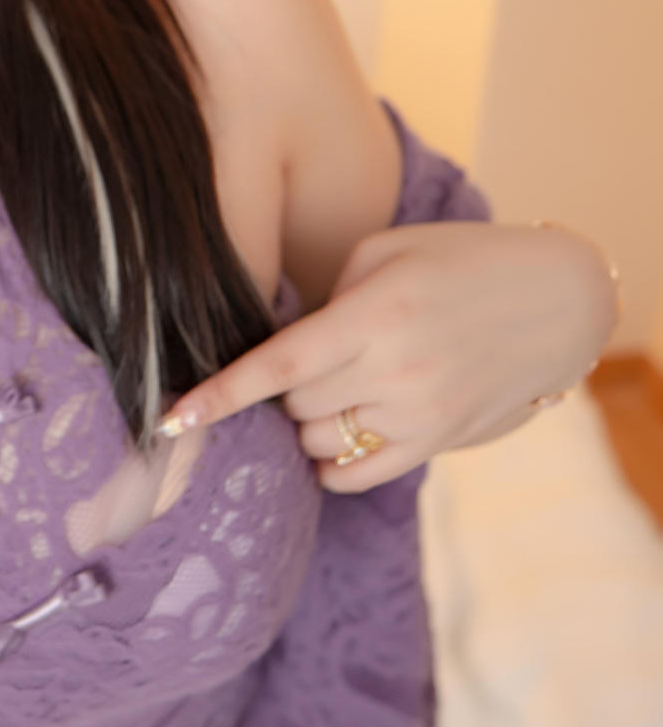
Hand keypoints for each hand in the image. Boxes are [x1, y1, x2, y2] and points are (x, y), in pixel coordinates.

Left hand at [158, 220, 619, 491]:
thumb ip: (327, 299)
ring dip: (309, 419)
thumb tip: (281, 351)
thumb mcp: (387, 252)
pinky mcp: (438, 443)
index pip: (278, 364)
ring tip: (340, 383)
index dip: (219, 394)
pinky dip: (331, 461)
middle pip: (293, 405)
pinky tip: (339, 434)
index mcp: (375, 314)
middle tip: (313, 356)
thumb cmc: (461, 260)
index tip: (169, 418)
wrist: (557, 301)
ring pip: (317, 441)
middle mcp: (395, 370)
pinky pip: (354, 474)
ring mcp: (418, 414)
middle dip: (285, 387)